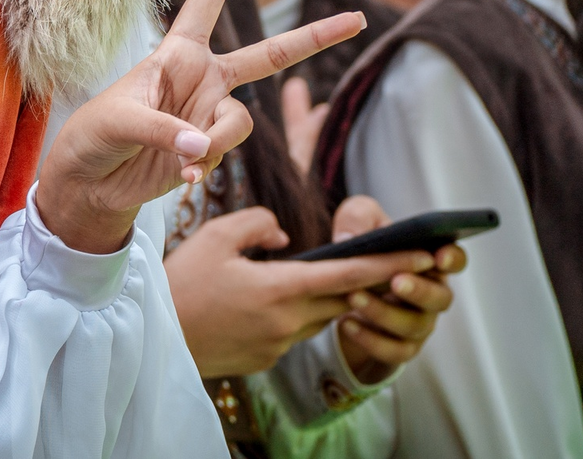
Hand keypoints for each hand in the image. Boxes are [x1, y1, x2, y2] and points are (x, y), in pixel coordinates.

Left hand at [37, 0, 365, 253]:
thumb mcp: (119, 121)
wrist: (92, 181)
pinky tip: (178, 177)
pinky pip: (227, 152)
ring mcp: (211, 113)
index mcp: (176, 53)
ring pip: (241, 121)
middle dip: (314, 38)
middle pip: (268, 55)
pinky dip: (204, 166)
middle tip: (358, 18)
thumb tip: (202, 144)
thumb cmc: (95, 136)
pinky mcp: (213, 147)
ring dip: (214, 141)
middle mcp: (202, 77)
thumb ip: (163, 130)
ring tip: (179, 156)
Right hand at [164, 205, 438, 376]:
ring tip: (311, 276)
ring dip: (325, 298)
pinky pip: (294, 332)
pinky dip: (293, 314)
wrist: (157, 337)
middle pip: (344, 300)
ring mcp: (280, 345)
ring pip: (320, 317)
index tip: (424, 255)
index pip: (350, 275)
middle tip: (389, 263)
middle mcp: (290, 321)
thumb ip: (257, 223)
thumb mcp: (214, 238)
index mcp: (281, 288)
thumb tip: (283, 234)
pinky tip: (263, 303)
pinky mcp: (268, 359)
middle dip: (367, 282)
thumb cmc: (182, 282)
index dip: (390, 264)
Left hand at [327, 195, 464, 384]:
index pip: (453, 259)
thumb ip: (357, 218)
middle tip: (395, 281)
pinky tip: (346, 324)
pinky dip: (371, 339)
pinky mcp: (402, 346)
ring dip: (384, 312)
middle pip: (441, 298)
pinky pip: (395, 351)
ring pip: (415, 325)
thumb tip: (350, 239)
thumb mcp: (355, 224)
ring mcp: (419, 322)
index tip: (439, 256)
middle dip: (420, 290)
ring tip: (353, 297)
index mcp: (428, 262)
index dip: (452, 258)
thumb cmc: (361, 252)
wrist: (343, 294)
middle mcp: (431, 294)